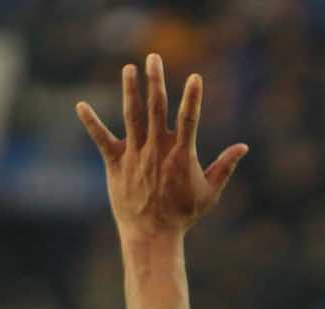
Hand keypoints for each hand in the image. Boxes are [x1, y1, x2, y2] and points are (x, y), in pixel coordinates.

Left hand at [76, 54, 248, 244]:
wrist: (152, 234)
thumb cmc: (183, 215)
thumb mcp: (210, 192)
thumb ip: (225, 166)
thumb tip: (243, 147)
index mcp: (181, 154)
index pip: (190, 119)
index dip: (193, 97)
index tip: (195, 77)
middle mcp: (157, 149)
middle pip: (157, 108)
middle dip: (155, 81)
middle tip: (153, 57)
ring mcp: (135, 155)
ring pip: (132, 116)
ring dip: (130, 90)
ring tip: (129, 69)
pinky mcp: (116, 163)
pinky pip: (101, 139)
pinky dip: (90, 122)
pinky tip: (80, 105)